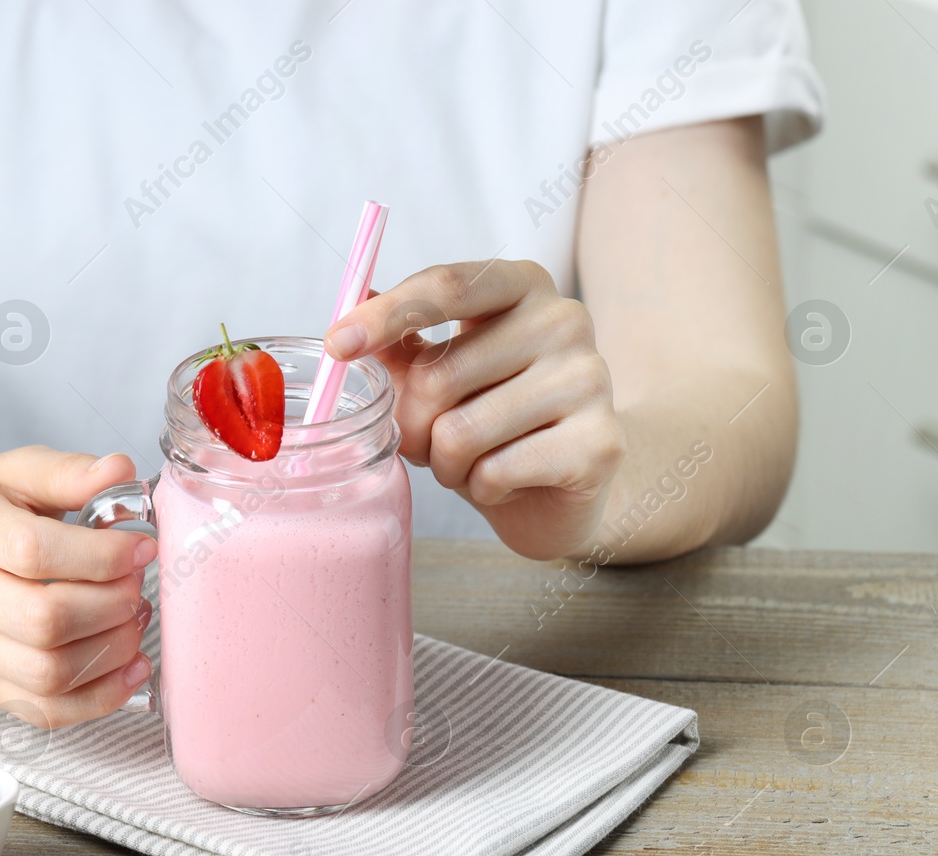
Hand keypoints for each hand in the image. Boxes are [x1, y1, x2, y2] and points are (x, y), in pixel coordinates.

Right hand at [0, 447, 155, 726]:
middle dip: (112, 605)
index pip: (32, 551)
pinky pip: (43, 712)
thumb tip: (122, 472)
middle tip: (138, 584)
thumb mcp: (14, 470)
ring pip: (47, 674)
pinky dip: (98, 698)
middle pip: (43, 621)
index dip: (100, 556)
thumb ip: (68, 472)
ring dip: (112, 651)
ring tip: (134, 618)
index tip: (141, 548)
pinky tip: (129, 668)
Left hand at [323, 260, 625, 558]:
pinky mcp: (600, 442)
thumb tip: (353, 297)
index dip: (385, 315)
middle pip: (439, 373)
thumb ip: (399, 340)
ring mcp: (590, 378)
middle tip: (427, 442)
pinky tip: (504, 482)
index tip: (337, 345)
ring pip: (461, 431)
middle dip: (412, 424)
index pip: (446, 285)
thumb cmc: (492, 421)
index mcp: (521, 285)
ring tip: (469, 463)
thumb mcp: (439, 372)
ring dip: (445, 464)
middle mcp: (565, 319)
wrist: (561, 487)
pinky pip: (494, 472)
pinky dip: (481, 488)